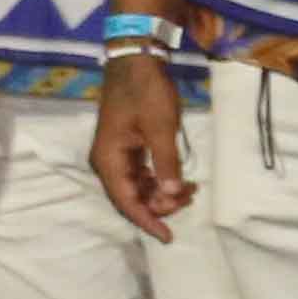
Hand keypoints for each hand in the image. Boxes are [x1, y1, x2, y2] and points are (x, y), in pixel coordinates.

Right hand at [93, 53, 190, 240]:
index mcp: (108, 159)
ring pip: (137, 187)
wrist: (136, 62)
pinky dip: (159, 180)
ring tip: (190, 190)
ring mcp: (116, 155)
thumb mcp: (160, 127)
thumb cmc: (145, 93)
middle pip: (130, 197)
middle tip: (189, 199)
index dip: (147, 221)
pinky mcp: (126, 147)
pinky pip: (140, 174)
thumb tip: (171, 195)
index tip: (168, 236)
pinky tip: (180, 180)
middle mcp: (106, 162)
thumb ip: (166, 163)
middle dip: (158, 206)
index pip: (126, 201)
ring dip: (161, 194)